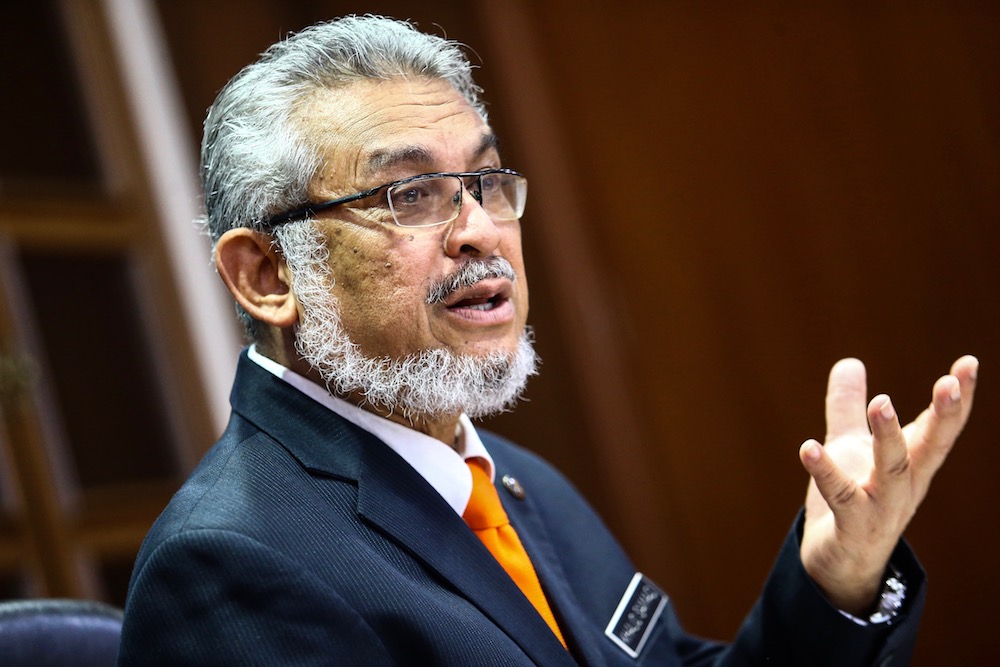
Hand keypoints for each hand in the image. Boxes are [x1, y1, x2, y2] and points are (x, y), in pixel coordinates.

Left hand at [797, 355, 977, 614]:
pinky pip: (841, 497)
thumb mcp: (849, 446)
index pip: (940, 427)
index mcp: (911, 464)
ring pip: (892, 471)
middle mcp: (904, 486)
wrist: (837, 565)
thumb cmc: (852, 500)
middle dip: (944, 416)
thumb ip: (848, 406)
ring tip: (882, 402)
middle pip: (930, 448)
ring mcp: (881, 508)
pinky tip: (809, 447)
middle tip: (948, 382)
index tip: (969, 362)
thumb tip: (850, 362)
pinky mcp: (852, 527)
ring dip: (889, 436)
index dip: (957, 398)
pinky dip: (825, 472)